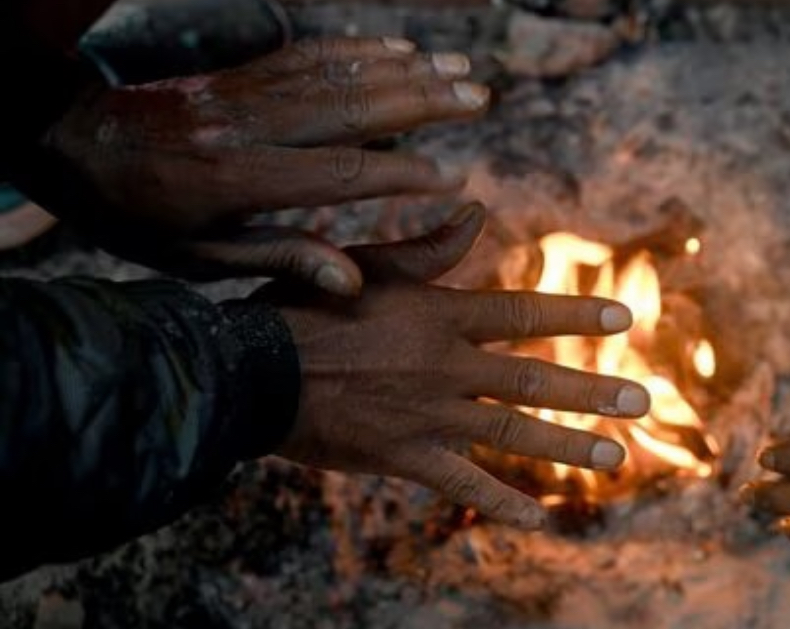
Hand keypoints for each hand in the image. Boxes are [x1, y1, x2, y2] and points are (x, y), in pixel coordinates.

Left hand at [18, 37, 489, 295]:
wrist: (71, 143)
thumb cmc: (135, 216)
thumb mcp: (198, 258)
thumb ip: (281, 258)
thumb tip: (353, 283)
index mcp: (237, 179)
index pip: (337, 173)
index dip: (399, 174)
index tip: (450, 179)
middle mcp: (249, 127)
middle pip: (351, 107)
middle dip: (422, 101)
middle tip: (480, 98)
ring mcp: (245, 93)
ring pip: (339, 74)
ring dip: (406, 70)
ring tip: (459, 72)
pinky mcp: (243, 75)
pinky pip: (310, 55)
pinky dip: (360, 50)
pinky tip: (400, 49)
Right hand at [268, 204, 650, 527]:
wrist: (252, 371)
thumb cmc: (305, 306)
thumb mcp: (369, 263)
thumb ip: (430, 245)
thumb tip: (477, 209)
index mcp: (440, 315)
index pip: (524, 313)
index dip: (576, 314)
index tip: (625, 319)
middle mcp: (446, 367)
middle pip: (535, 380)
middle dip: (593, 391)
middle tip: (644, 401)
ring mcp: (429, 416)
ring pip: (512, 433)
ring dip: (567, 445)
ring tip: (616, 457)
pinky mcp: (405, 456)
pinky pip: (462, 483)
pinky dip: (500, 502)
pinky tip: (537, 518)